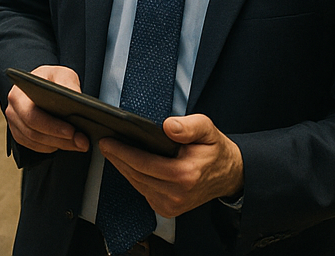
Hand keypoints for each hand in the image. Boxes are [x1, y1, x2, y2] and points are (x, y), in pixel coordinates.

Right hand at [5, 65, 89, 153]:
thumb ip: (69, 85)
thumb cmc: (52, 79)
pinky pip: (34, 146)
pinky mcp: (19, 132)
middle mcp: (13, 108)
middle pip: (33, 132)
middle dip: (59, 139)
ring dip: (59, 145)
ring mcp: (14, 122)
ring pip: (35, 141)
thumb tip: (76, 100)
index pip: (32, 115)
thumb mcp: (63, 75)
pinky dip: (50, 147)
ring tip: (79, 143)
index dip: (52, 126)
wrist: (43, 83)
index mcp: (19, 92)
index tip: (72, 131)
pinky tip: (65, 143)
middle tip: (82, 141)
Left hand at [98, 114, 243, 217]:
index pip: (143, 164)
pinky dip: (133, 177)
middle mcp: (177, 194)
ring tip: (111, 150)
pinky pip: (143, 190)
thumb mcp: (207, 129)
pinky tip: (127, 163)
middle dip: (117, 158)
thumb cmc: (215, 150)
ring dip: (122, 167)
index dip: (122, 152)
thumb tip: (168, 126)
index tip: (107, 141)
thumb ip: (188, 126)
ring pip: (137, 184)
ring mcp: (172, 204)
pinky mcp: (169, 208)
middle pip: (136, 175)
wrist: (230, 175)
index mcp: (185, 175)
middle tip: (103, 142)